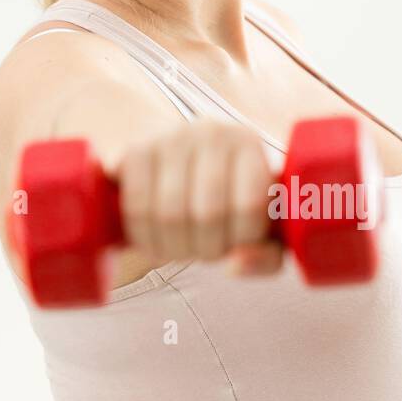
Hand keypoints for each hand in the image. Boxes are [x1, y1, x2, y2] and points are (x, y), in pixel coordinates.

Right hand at [115, 117, 284, 275]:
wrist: (177, 169)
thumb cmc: (226, 203)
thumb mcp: (259, 230)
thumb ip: (265, 256)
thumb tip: (234, 266)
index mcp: (250, 146)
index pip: (250, 205)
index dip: (241, 241)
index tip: (235, 244)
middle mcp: (213, 134)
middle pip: (208, 214)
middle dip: (205, 250)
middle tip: (203, 251)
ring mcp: (171, 139)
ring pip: (170, 215)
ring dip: (173, 249)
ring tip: (180, 249)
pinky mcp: (136, 151)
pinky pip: (137, 206)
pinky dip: (143, 236)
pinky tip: (153, 240)